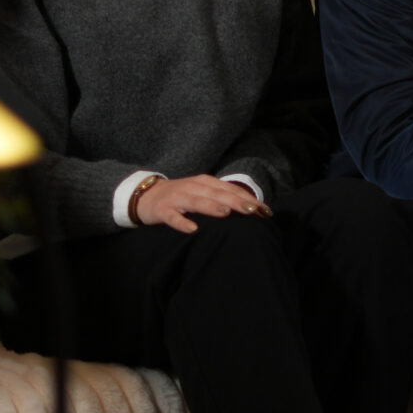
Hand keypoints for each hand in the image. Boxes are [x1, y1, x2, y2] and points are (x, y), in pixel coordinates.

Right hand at [134, 175, 271, 231]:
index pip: (231, 190)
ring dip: (212, 207)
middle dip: (237, 202)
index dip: (248, 199)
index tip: (265, 210)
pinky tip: (193, 229)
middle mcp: (194, 187)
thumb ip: (222, 198)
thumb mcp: (203, 193)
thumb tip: (250, 209)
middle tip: (253, 211)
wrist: (146, 195)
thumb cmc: (182, 196)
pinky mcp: (163, 210)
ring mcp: (178, 198)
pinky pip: (173, 217)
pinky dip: (182, 222)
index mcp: (206, 183)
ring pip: (197, 202)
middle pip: (218, 194)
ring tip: (226, 213)